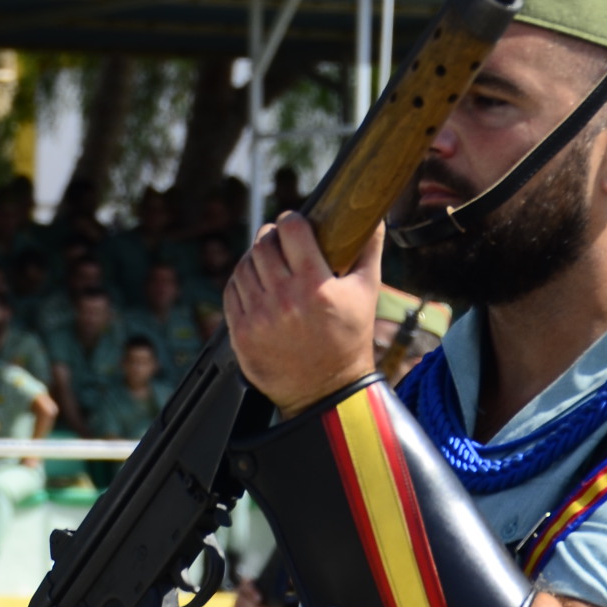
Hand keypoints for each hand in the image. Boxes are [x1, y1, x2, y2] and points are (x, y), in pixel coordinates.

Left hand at [225, 212, 380, 414]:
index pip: (291, 230)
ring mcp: (259, 317)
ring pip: (244, 266)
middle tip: (281, 241)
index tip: (295, 224)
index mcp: (315, 286)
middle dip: (272, 236)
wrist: (326, 390)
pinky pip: (232, 291)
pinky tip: (257, 286)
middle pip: (264, 244)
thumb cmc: (349, 339)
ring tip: (269, 264)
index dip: (292, 220)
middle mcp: (284, 299)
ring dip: (255, 259)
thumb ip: (369, 250)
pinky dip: (242, 282)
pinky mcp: (241, 333)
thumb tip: (374, 216)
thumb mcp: (366, 293)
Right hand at [232, 576, 286, 606]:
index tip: (260, 599)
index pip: (246, 584)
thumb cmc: (272, 601)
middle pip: (241, 599)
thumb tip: (291, 581)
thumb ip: (283, 586)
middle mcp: (240, 594)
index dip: (251, 591)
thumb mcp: (277, 594)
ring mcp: (237, 605)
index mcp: (249, 584)